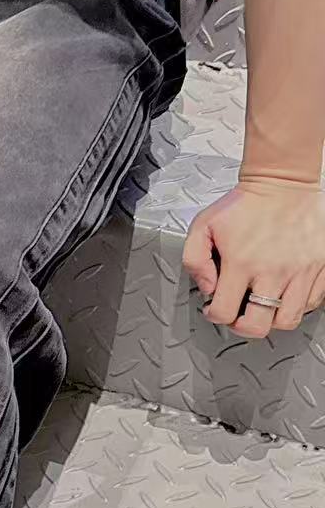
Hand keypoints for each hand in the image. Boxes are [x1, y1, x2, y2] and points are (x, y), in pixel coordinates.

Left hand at [182, 178, 324, 337]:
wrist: (283, 181)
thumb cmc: (244, 203)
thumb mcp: (203, 225)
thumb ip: (194, 260)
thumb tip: (208, 289)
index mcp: (242, 262)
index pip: (224, 312)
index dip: (215, 314)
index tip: (215, 307)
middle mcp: (274, 270)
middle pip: (259, 326)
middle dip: (243, 326)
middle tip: (239, 315)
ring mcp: (302, 270)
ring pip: (288, 320)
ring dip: (272, 319)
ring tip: (263, 306)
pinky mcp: (321, 265)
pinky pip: (313, 301)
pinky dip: (297, 304)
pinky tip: (284, 291)